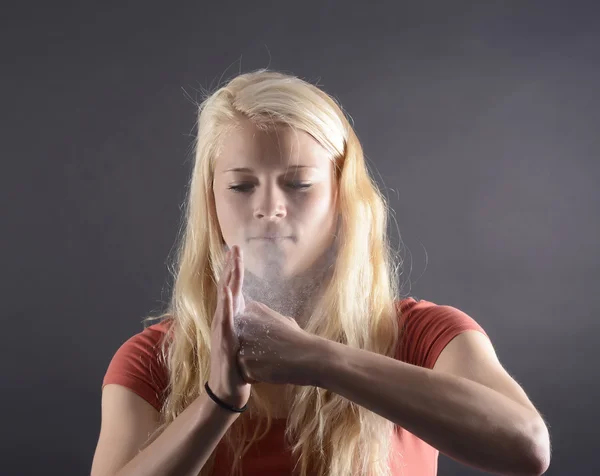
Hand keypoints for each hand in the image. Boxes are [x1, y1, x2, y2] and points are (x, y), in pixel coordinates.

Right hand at [207, 245, 249, 408]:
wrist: (229, 390)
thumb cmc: (241, 366)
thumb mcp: (251, 341)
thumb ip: (255, 326)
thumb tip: (266, 315)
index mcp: (231, 318)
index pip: (233, 287)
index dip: (234, 269)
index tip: (236, 250)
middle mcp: (223, 320)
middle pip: (227, 287)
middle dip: (230, 267)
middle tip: (233, 247)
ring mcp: (221, 330)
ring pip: (224, 300)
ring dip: (228, 280)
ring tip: (231, 263)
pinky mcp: (224, 342)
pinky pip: (224, 321)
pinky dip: (226, 306)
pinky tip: (228, 293)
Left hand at [236, 301, 319, 386]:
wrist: (308, 356)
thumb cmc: (299, 340)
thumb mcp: (282, 320)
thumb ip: (266, 319)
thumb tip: (261, 322)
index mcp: (253, 310)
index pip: (242, 324)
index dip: (255, 335)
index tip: (269, 339)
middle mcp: (244, 323)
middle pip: (239, 341)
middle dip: (251, 349)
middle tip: (270, 352)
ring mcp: (243, 342)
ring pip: (241, 357)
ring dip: (254, 364)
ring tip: (272, 362)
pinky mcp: (244, 362)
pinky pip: (246, 373)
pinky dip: (257, 376)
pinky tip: (271, 370)